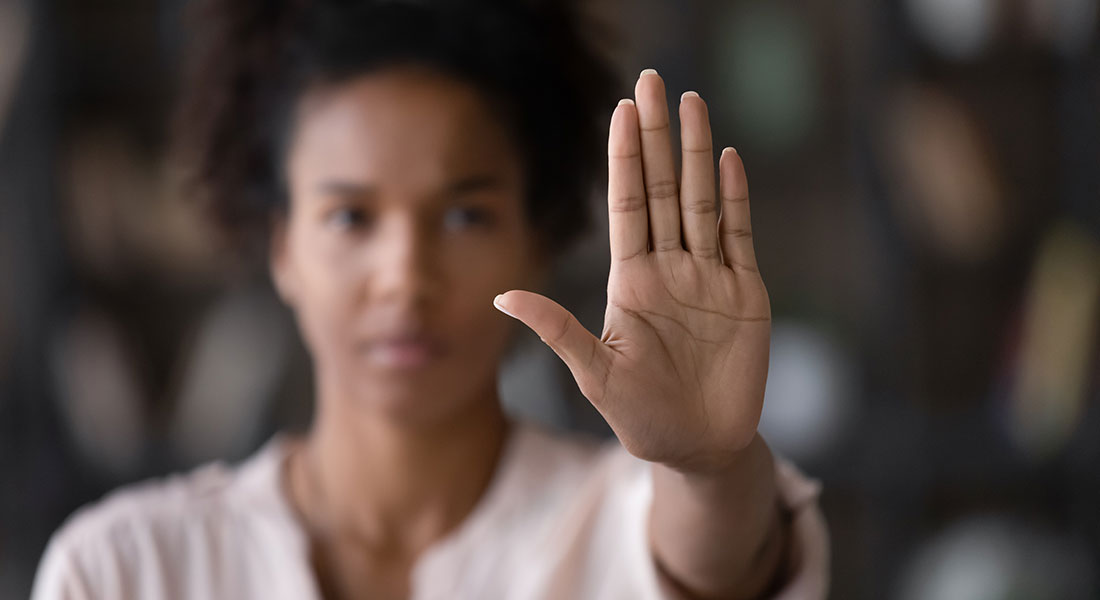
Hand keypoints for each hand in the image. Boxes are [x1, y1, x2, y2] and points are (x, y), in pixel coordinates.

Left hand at [495, 70, 769, 473]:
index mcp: (632, 281)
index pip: (628, 205)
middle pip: (665, 189)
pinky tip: (730, 160)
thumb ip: (557, 330)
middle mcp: (670, 269)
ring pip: (704, 202)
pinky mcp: (746, 294)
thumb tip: (501, 297)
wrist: (699, 448)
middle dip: (658, 137)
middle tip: (652, 82)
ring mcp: (709, 277)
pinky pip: (740, 237)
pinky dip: (737, 199)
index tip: (620, 111)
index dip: (625, 159)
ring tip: (693, 103)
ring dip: (699, 153)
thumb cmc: (641, 416)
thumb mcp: (594, 373)